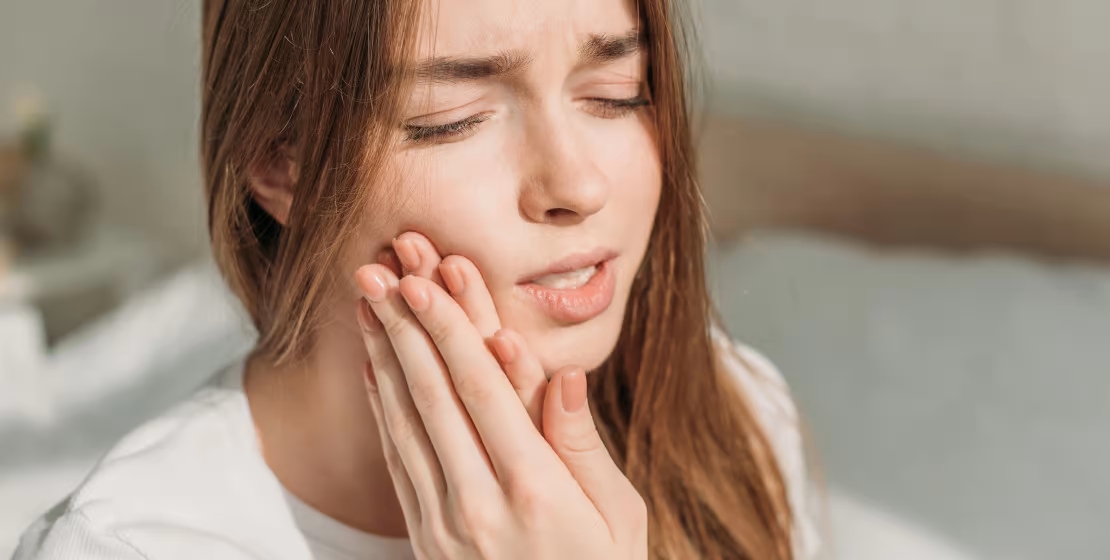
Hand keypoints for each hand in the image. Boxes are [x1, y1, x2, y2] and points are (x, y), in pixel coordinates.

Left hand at [354, 235, 647, 559]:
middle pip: (433, 395)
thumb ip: (583, 445)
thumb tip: (562, 374)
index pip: (483, 391)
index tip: (428, 278)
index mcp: (537, 491)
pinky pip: (397, 461)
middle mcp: (480, 504)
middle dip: (405, 324)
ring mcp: (443, 525)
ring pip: (404, 422)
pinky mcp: (424, 538)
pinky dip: (382, 407)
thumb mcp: (620, 518)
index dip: (451, 328)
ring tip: (366, 301)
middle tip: (380, 268)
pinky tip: (375, 368)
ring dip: (383, 355)